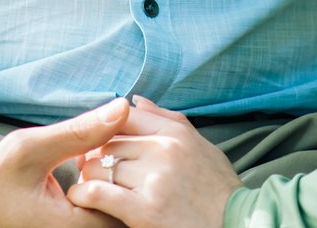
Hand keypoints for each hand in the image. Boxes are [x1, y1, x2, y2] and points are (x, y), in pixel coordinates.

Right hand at [0, 98, 130, 227]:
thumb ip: (79, 131)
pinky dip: (103, 187)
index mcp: (69, 227)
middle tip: (129, 143)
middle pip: (123, 211)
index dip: (132, 169)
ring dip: (116, 182)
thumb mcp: (30, 148)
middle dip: (129, 176)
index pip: (126, 204)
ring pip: (112, 212)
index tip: (130, 141)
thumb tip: (123, 107)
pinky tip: (96, 161)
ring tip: (112, 150)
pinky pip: (97, 213)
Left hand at [68, 96, 241, 227]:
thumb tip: (136, 100)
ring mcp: (153, 180)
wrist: (234, 225)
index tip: (100, 142)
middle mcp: (163, 150)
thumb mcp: (200, 144)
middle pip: (110, 143)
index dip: (107, 128)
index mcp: (176, 133)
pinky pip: (100, 194)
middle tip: (88, 166)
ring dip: (89, 175)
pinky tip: (81, 197)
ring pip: (101, 167)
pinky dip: (84, 194)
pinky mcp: (144, 210)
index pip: (127, 116)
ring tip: (88, 184)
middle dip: (95, 155)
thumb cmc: (217, 188)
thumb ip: (167, 120)